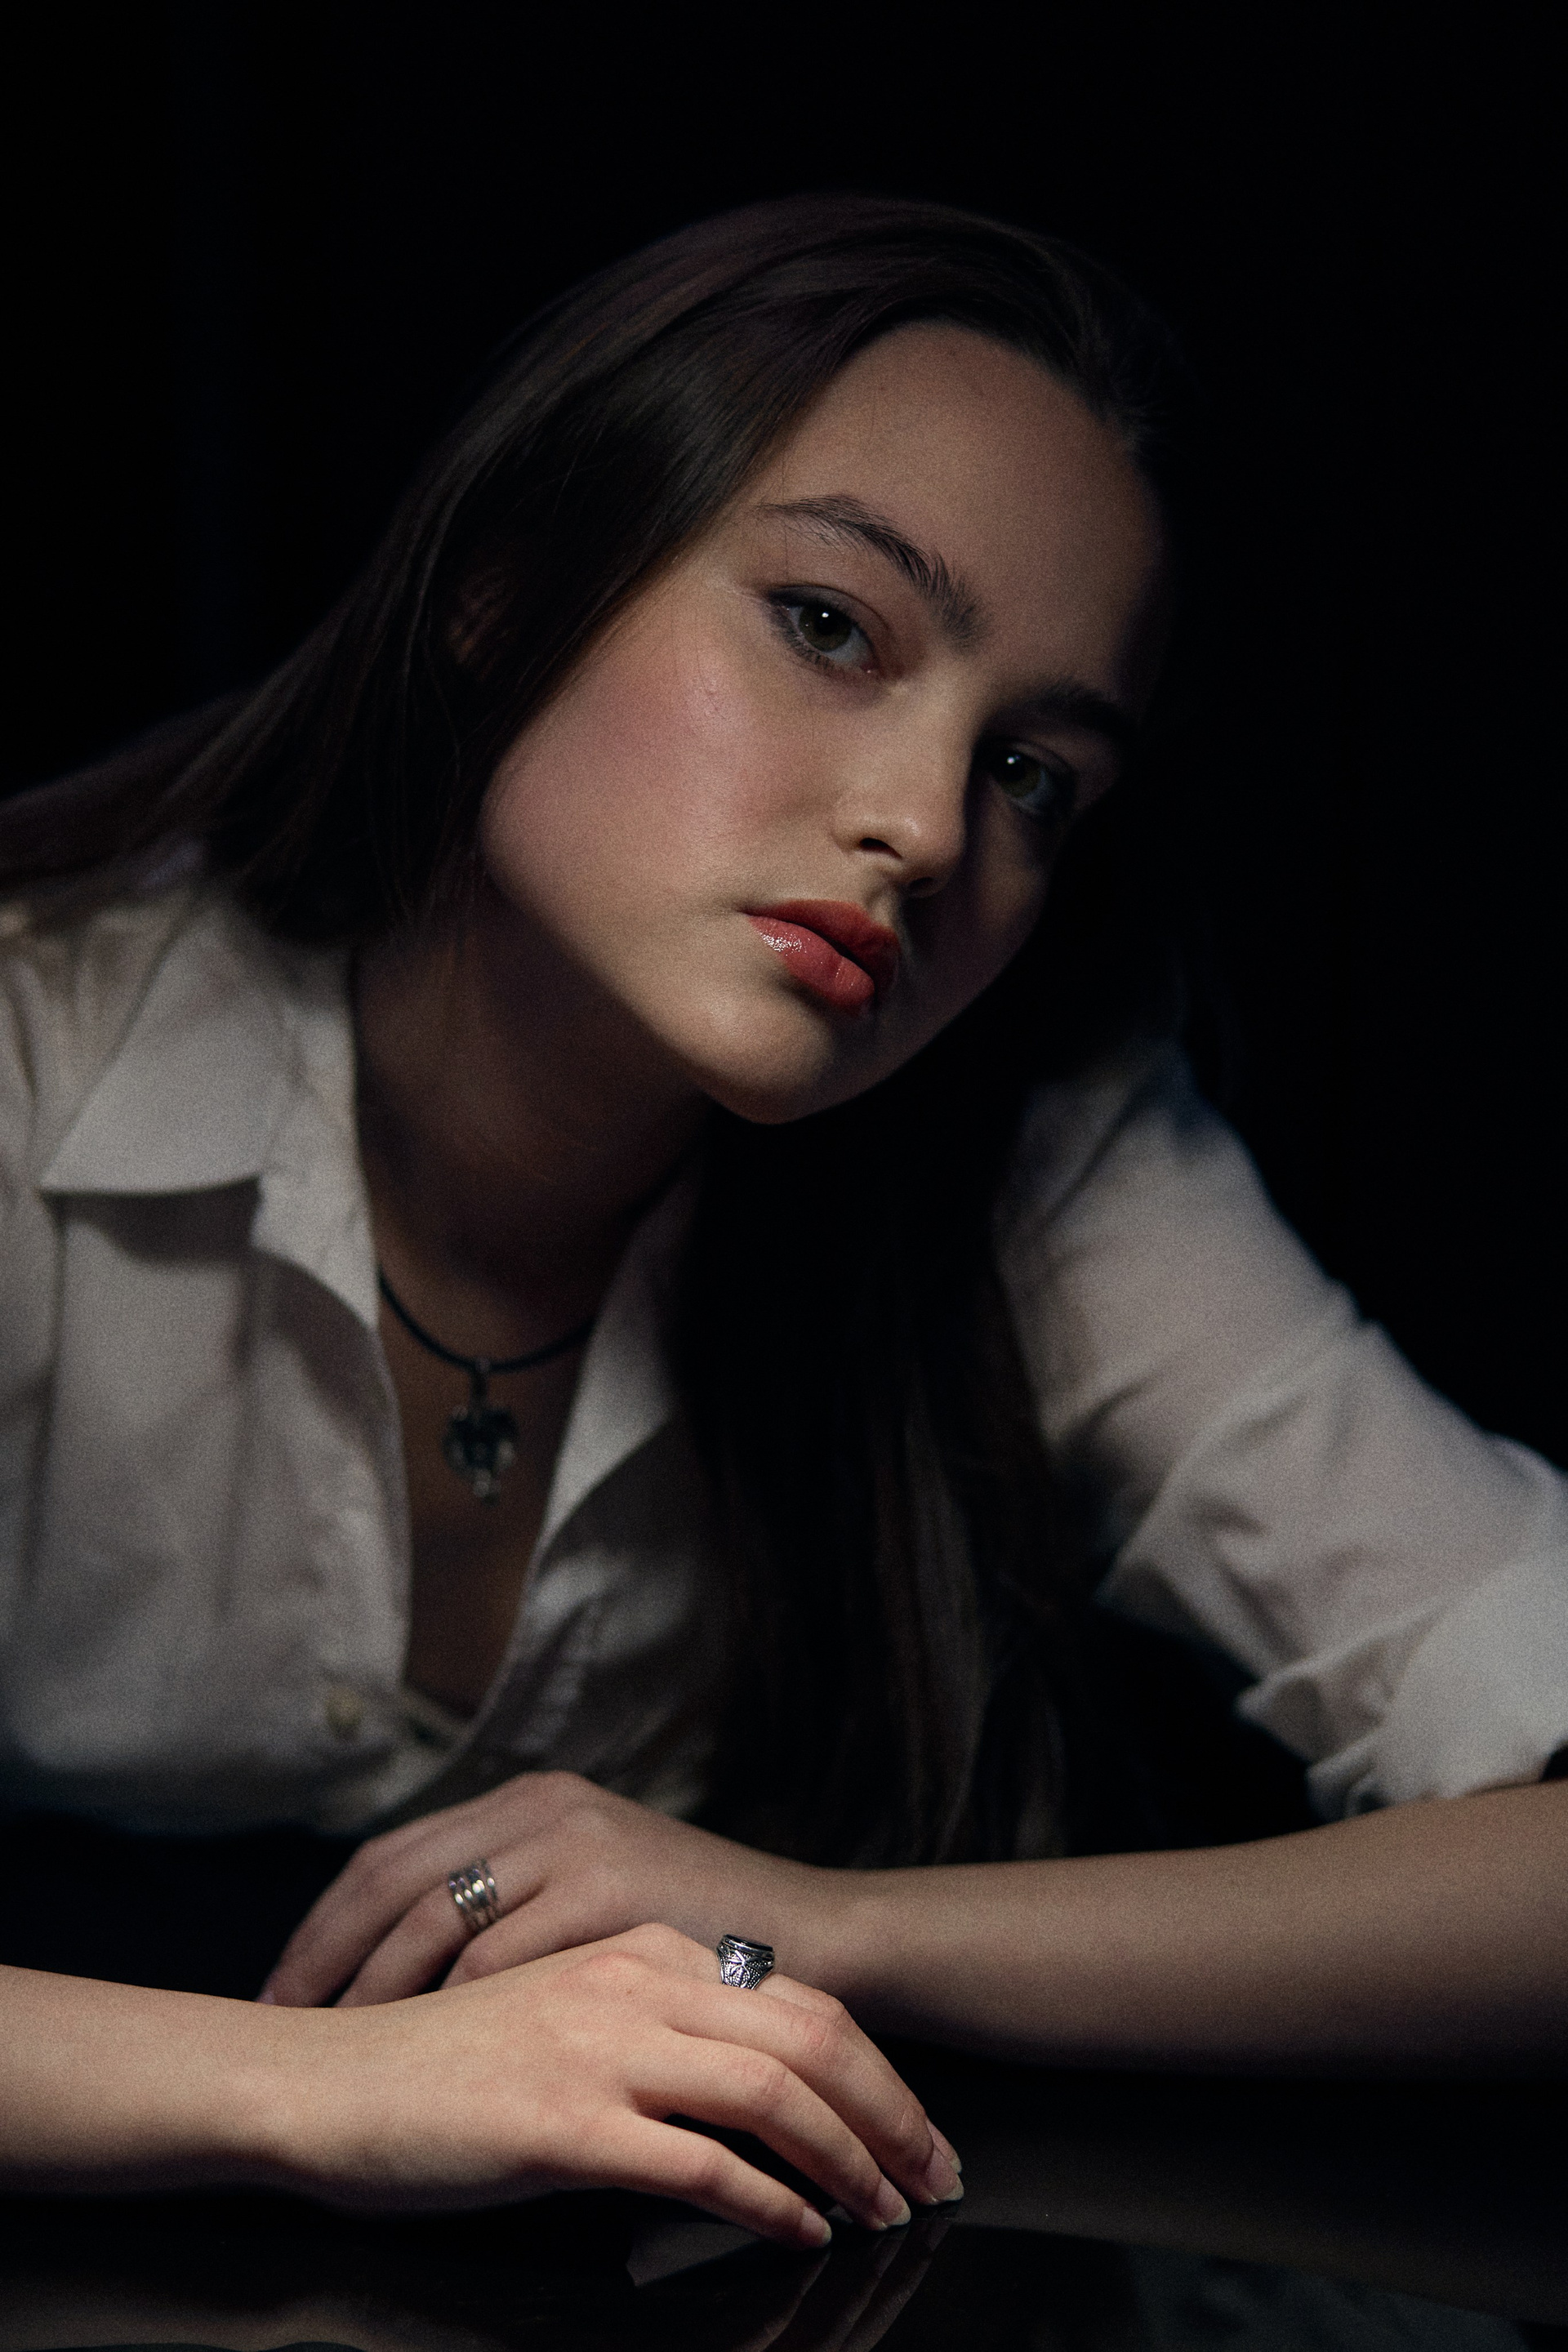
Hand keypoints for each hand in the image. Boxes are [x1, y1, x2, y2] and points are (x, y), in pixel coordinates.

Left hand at [262, 1770, 846, 2008]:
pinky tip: (425, 2058)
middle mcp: (541, 1807)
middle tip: (275, 2028)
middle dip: (324, 1960)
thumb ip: (513, 1902)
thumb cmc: (698, 1937)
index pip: (389, 1856)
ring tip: (333, 2055)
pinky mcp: (607, 1891)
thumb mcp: (593, 1893)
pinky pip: (499, 1958)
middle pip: (392, 1880)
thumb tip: (405, 1961)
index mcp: (527, 1801)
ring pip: (432, 1921)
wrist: (816, 1943)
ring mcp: (575, 1844)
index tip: (279, 1991)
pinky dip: (449, 2010)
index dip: (324, 1926)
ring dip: (373, 1994)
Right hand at [269, 1922, 962, 2244]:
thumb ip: (653, 2027)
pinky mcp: (566, 2122)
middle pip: (809, 2038)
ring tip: (886, 2208)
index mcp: (639, 1952)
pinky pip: (700, 2164)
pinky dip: (768, 2201)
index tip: (917, 2128)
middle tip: (936, 2175)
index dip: (875, 2068)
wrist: (322, 2082)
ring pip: (771, 2094)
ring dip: (849, 2160)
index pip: (797, 2002)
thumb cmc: (438, 2068)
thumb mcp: (563, 2014)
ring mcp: (601, 2048)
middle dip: (891, 2113)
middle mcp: (633, 1984)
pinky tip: (800, 2231)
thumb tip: (751, 2084)